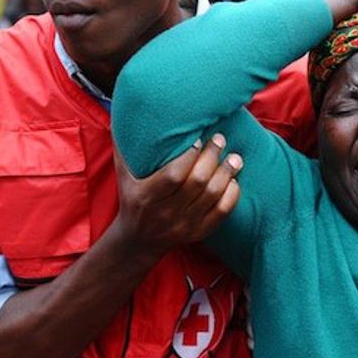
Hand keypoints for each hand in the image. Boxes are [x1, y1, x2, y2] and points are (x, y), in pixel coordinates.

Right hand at [111, 135, 242, 257]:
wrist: (138, 241)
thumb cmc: (132, 200)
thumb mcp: (123, 177)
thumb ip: (124, 150)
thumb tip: (126, 116)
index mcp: (146, 196)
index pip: (173, 175)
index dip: (189, 156)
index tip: (198, 139)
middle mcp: (166, 212)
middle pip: (197, 183)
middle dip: (212, 157)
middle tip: (220, 139)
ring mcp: (184, 224)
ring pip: (212, 196)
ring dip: (226, 173)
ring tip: (234, 157)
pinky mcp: (198, 233)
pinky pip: (222, 213)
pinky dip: (231, 194)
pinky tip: (233, 180)